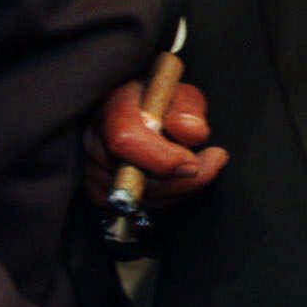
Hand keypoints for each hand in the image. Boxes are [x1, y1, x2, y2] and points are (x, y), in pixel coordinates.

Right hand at [83, 79, 227, 209]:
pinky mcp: (101, 193)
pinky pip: (134, 211)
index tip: (192, 163)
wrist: (146, 112)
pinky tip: (178, 181)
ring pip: (136, 199)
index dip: (160, 158)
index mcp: (111, 108)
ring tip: (198, 167)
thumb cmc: (164, 101)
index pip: (124, 139)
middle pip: (132, 178)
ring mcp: (93, 169)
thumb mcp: (182, 95)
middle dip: (179, 181)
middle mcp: (95, 140)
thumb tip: (188, 132)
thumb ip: (188, 109)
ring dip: (176, 191)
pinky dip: (164, 200)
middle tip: (213, 163)